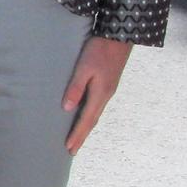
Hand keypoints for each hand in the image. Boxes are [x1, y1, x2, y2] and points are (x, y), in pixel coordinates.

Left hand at [62, 35, 132, 153]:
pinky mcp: (107, 84)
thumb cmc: (99, 50)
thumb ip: (76, 87)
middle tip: (72, 150)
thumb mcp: (84, 68)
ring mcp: (108, 90)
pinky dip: (89, 116)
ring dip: (86, 127)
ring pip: (95, 114)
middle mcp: (106, 95)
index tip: (69, 148)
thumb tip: (67, 108)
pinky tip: (84, 116)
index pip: (87, 120)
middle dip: (82, 136)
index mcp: (101, 94)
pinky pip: (97, 106)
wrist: (120, 36)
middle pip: (92, 121)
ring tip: (76, 138)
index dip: (78, 134)